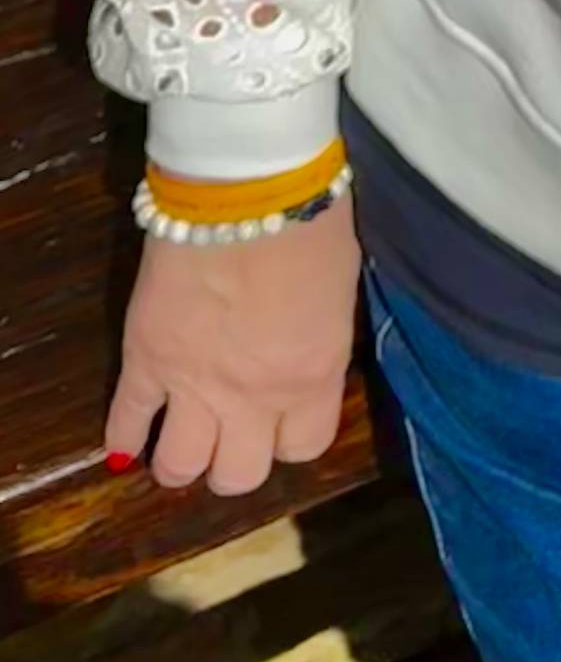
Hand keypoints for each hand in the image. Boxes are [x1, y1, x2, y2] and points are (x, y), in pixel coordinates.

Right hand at [105, 190, 362, 494]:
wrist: (248, 186)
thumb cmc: (312, 226)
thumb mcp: (338, 295)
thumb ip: (318, 343)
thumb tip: (299, 356)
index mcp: (311, 379)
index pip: (304, 448)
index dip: (290, 437)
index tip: (283, 419)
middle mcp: (253, 399)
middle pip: (237, 475)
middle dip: (234, 461)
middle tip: (229, 434)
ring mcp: (193, 384)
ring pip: (178, 466)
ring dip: (180, 460)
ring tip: (180, 440)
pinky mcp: (145, 358)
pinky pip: (125, 421)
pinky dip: (121, 437)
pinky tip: (123, 444)